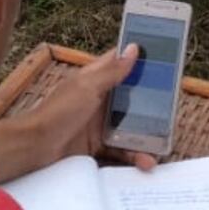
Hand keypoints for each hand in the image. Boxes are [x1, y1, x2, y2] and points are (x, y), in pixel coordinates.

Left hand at [28, 45, 156, 170]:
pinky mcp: (98, 145)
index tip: (165, 59)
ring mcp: (99, 123)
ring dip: (146, 134)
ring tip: (163, 143)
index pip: (120, 63)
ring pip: (130, 125)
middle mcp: (99, 99)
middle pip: (131, 96)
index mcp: (95, 79)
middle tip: (172, 107)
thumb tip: (134, 47)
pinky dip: (134, 154)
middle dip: (152, 102)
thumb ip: (112, 71)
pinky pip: (121, 148)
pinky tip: (146, 162)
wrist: (36, 147)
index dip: (140, 60)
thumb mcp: (88, 88)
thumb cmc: (59, 111)